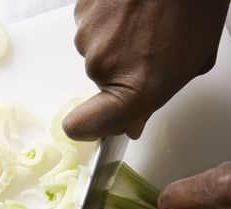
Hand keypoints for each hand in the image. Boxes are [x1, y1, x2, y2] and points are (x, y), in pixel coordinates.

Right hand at [63, 0, 228, 140]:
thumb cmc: (196, 6)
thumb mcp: (190, 65)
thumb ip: (154, 101)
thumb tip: (132, 123)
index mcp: (135, 90)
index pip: (84, 126)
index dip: (88, 128)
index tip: (93, 125)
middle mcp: (104, 67)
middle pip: (99, 86)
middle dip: (120, 74)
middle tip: (147, 49)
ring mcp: (89, 35)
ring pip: (96, 54)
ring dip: (115, 45)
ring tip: (144, 22)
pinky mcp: (82, 9)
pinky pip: (91, 28)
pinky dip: (108, 22)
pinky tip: (131, 8)